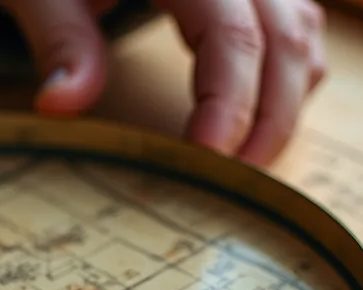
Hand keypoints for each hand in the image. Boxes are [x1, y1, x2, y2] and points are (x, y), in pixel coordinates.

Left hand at [1, 0, 327, 164]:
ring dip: (283, 105)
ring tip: (242, 165)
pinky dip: (286, 82)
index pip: (232, 36)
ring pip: (301, 38)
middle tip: (233, 184)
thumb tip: (60, 103)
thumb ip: (61, 40)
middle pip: (285, 42)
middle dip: (268, 121)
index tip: (208, 159)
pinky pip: (299, 32)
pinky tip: (251, 126)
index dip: (230, 104)